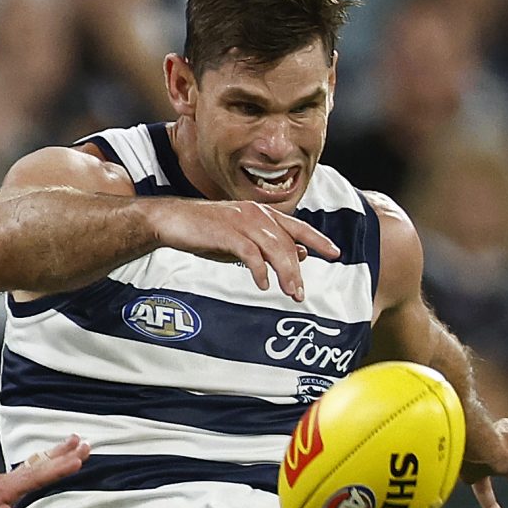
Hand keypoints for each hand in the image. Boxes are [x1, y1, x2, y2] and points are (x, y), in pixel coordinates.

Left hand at [0, 437, 88, 507]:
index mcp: (4, 490)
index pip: (36, 477)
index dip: (58, 469)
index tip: (78, 459)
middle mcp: (6, 481)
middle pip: (40, 464)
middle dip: (63, 454)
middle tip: (86, 443)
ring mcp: (5, 482)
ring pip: (36, 463)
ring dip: (56, 453)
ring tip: (76, 441)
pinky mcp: (4, 486)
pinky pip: (30, 469)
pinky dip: (44, 461)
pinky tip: (50, 459)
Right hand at [144, 196, 340, 301]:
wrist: (172, 221)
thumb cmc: (206, 231)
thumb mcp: (242, 238)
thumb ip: (268, 246)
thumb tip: (299, 255)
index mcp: (262, 214)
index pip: (298, 227)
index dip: (319, 239)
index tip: (336, 253)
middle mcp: (256, 214)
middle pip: (287, 243)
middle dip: (297, 270)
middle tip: (301, 294)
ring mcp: (242, 222)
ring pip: (274, 248)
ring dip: (285, 273)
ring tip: (290, 293)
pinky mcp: (227, 233)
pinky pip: (251, 254)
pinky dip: (260, 270)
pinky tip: (263, 285)